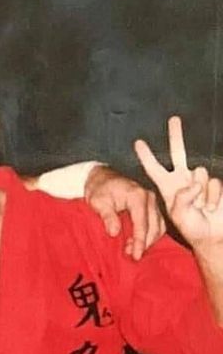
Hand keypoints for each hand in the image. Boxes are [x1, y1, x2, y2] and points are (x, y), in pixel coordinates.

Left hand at [84, 165, 165, 259]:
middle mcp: (149, 197)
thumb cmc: (99, 189)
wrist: (102, 178)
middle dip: (145, 243)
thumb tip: (115, 232)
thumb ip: (107, 216)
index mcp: (137, 195)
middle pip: (154, 226)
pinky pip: (158, 223)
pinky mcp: (152, 206)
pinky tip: (141, 243)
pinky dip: (152, 235)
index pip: (142, 222)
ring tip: (134, 251)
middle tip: (132, 256)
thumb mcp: (98, 201)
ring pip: (159, 226)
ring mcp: (153, 201)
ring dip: (149, 241)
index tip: (136, 255)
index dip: (140, 241)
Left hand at [135, 116, 222, 250]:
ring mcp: (200, 181)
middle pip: (178, 153)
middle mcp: (183, 179)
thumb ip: (182, 199)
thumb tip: (193, 184)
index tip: (138, 142)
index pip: (154, 169)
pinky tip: (212, 207)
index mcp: (168, 187)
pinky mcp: (215, 184)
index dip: (146, 156)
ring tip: (201, 208)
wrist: (214, 235)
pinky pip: (214, 184)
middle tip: (173, 119)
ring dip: (201, 193)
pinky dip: (213, 197)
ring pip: (200, 173)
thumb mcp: (179, 216)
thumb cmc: (193, 228)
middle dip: (176, 136)